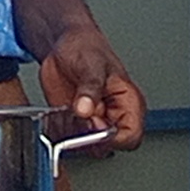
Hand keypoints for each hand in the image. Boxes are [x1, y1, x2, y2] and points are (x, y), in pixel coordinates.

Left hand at [39, 23, 144, 150]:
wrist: (62, 43)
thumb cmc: (86, 47)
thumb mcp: (91, 64)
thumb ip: (90, 88)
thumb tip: (86, 110)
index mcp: (129, 103)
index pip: (131, 137)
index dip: (112, 138)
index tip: (94, 126)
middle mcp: (113, 116)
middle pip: (107, 147)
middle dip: (88, 136)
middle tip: (77, 115)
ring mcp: (93, 121)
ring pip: (86, 147)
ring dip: (72, 134)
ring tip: (68, 110)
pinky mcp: (74, 123)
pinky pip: (67, 139)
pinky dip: (59, 130)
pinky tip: (58, 112)